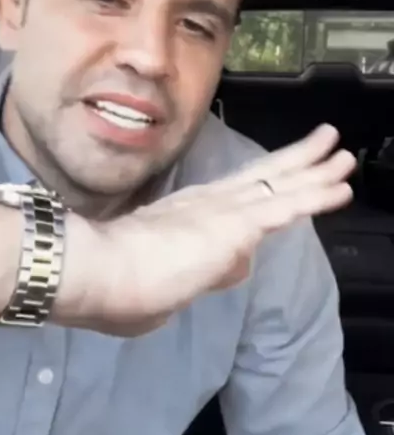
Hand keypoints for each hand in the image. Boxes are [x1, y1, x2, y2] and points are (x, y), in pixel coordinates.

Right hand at [59, 125, 354, 334]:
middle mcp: (207, 206)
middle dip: (297, 162)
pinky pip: (285, 207)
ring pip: (280, 186)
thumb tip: (235, 269)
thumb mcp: (161, 292)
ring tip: (343, 156)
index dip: (263, 188)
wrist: (91, 273)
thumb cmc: (112, 288)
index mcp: (186, 218)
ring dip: (316, 172)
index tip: (285, 184)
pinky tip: (340, 188)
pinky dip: (315, 197)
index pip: (234, 200)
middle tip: (325, 142)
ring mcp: (221, 212)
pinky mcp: (233, 225)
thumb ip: (198, 278)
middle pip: (263, 177)